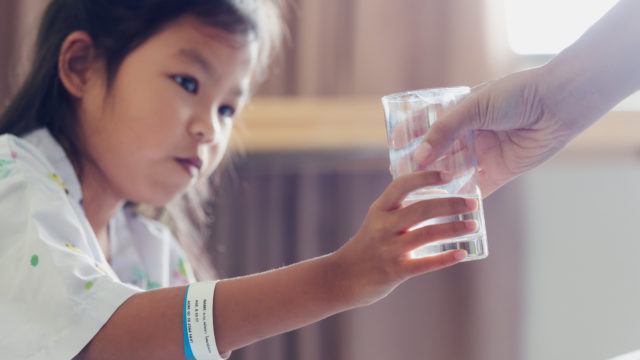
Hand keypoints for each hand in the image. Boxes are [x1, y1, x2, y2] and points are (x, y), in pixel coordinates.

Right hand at [333, 170, 477, 307]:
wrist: (342, 278)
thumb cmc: (366, 246)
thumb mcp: (376, 221)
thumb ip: (398, 209)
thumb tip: (432, 192)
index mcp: (379, 210)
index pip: (402, 185)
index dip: (426, 177)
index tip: (448, 175)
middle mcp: (383, 226)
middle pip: (421, 209)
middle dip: (451, 204)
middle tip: (472, 203)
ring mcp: (389, 249)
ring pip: (427, 235)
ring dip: (454, 229)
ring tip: (474, 225)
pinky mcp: (395, 271)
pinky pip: (425, 263)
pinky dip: (446, 258)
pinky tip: (462, 254)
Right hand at [417, 66, 583, 196]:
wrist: (554, 106)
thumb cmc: (514, 96)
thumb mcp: (473, 107)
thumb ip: (444, 131)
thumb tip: (419, 157)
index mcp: (462, 112)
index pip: (430, 125)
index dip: (411, 135)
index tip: (394, 145)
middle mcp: (471, 134)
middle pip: (439, 153)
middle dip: (421, 164)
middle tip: (401, 176)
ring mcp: (483, 154)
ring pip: (454, 172)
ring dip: (438, 183)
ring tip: (416, 194)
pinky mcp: (499, 173)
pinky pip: (476, 189)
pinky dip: (462, 198)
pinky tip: (444, 207)